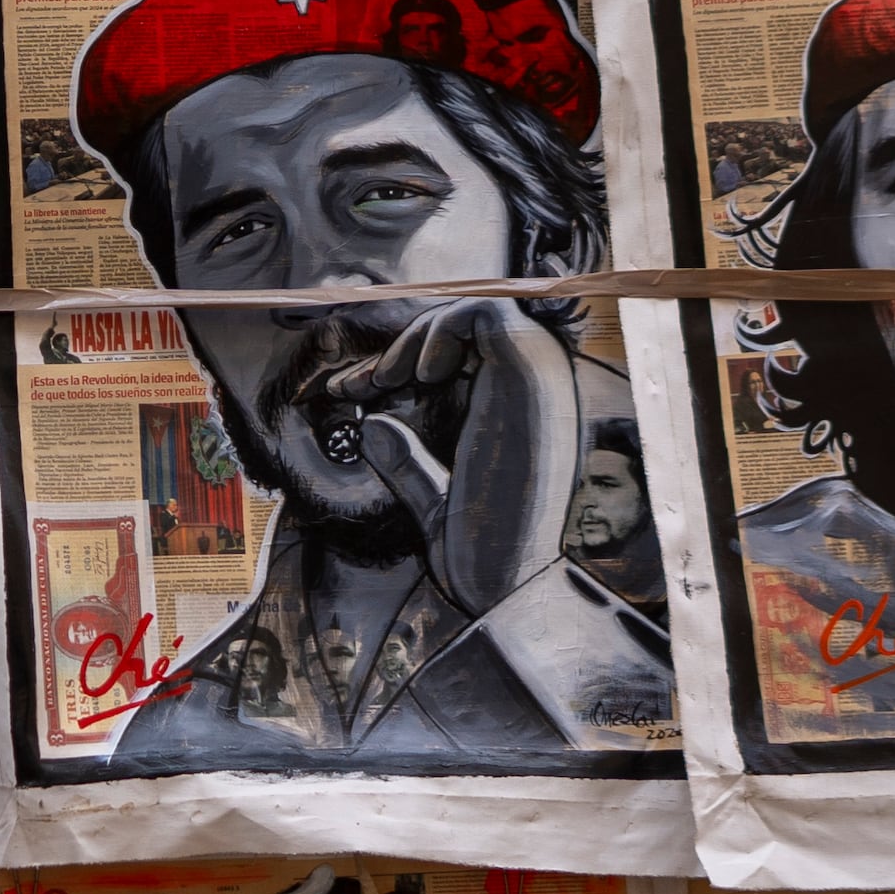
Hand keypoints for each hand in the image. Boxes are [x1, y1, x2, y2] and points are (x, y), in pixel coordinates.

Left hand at [315, 300, 580, 619]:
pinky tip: (415, 375)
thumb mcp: (435, 499)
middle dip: (400, 348)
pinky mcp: (528, 373)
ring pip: (476, 311)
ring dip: (417, 337)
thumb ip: (408, 462)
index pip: (468, 357)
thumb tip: (372, 427)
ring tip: (384, 380)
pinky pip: (484, 312)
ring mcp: (540, 379)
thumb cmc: (482, 555)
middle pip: (469, 329)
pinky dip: (439, 330)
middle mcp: (540, 391)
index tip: (354, 391)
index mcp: (526, 416)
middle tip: (354, 385)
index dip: (406, 362)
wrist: (504, 582)